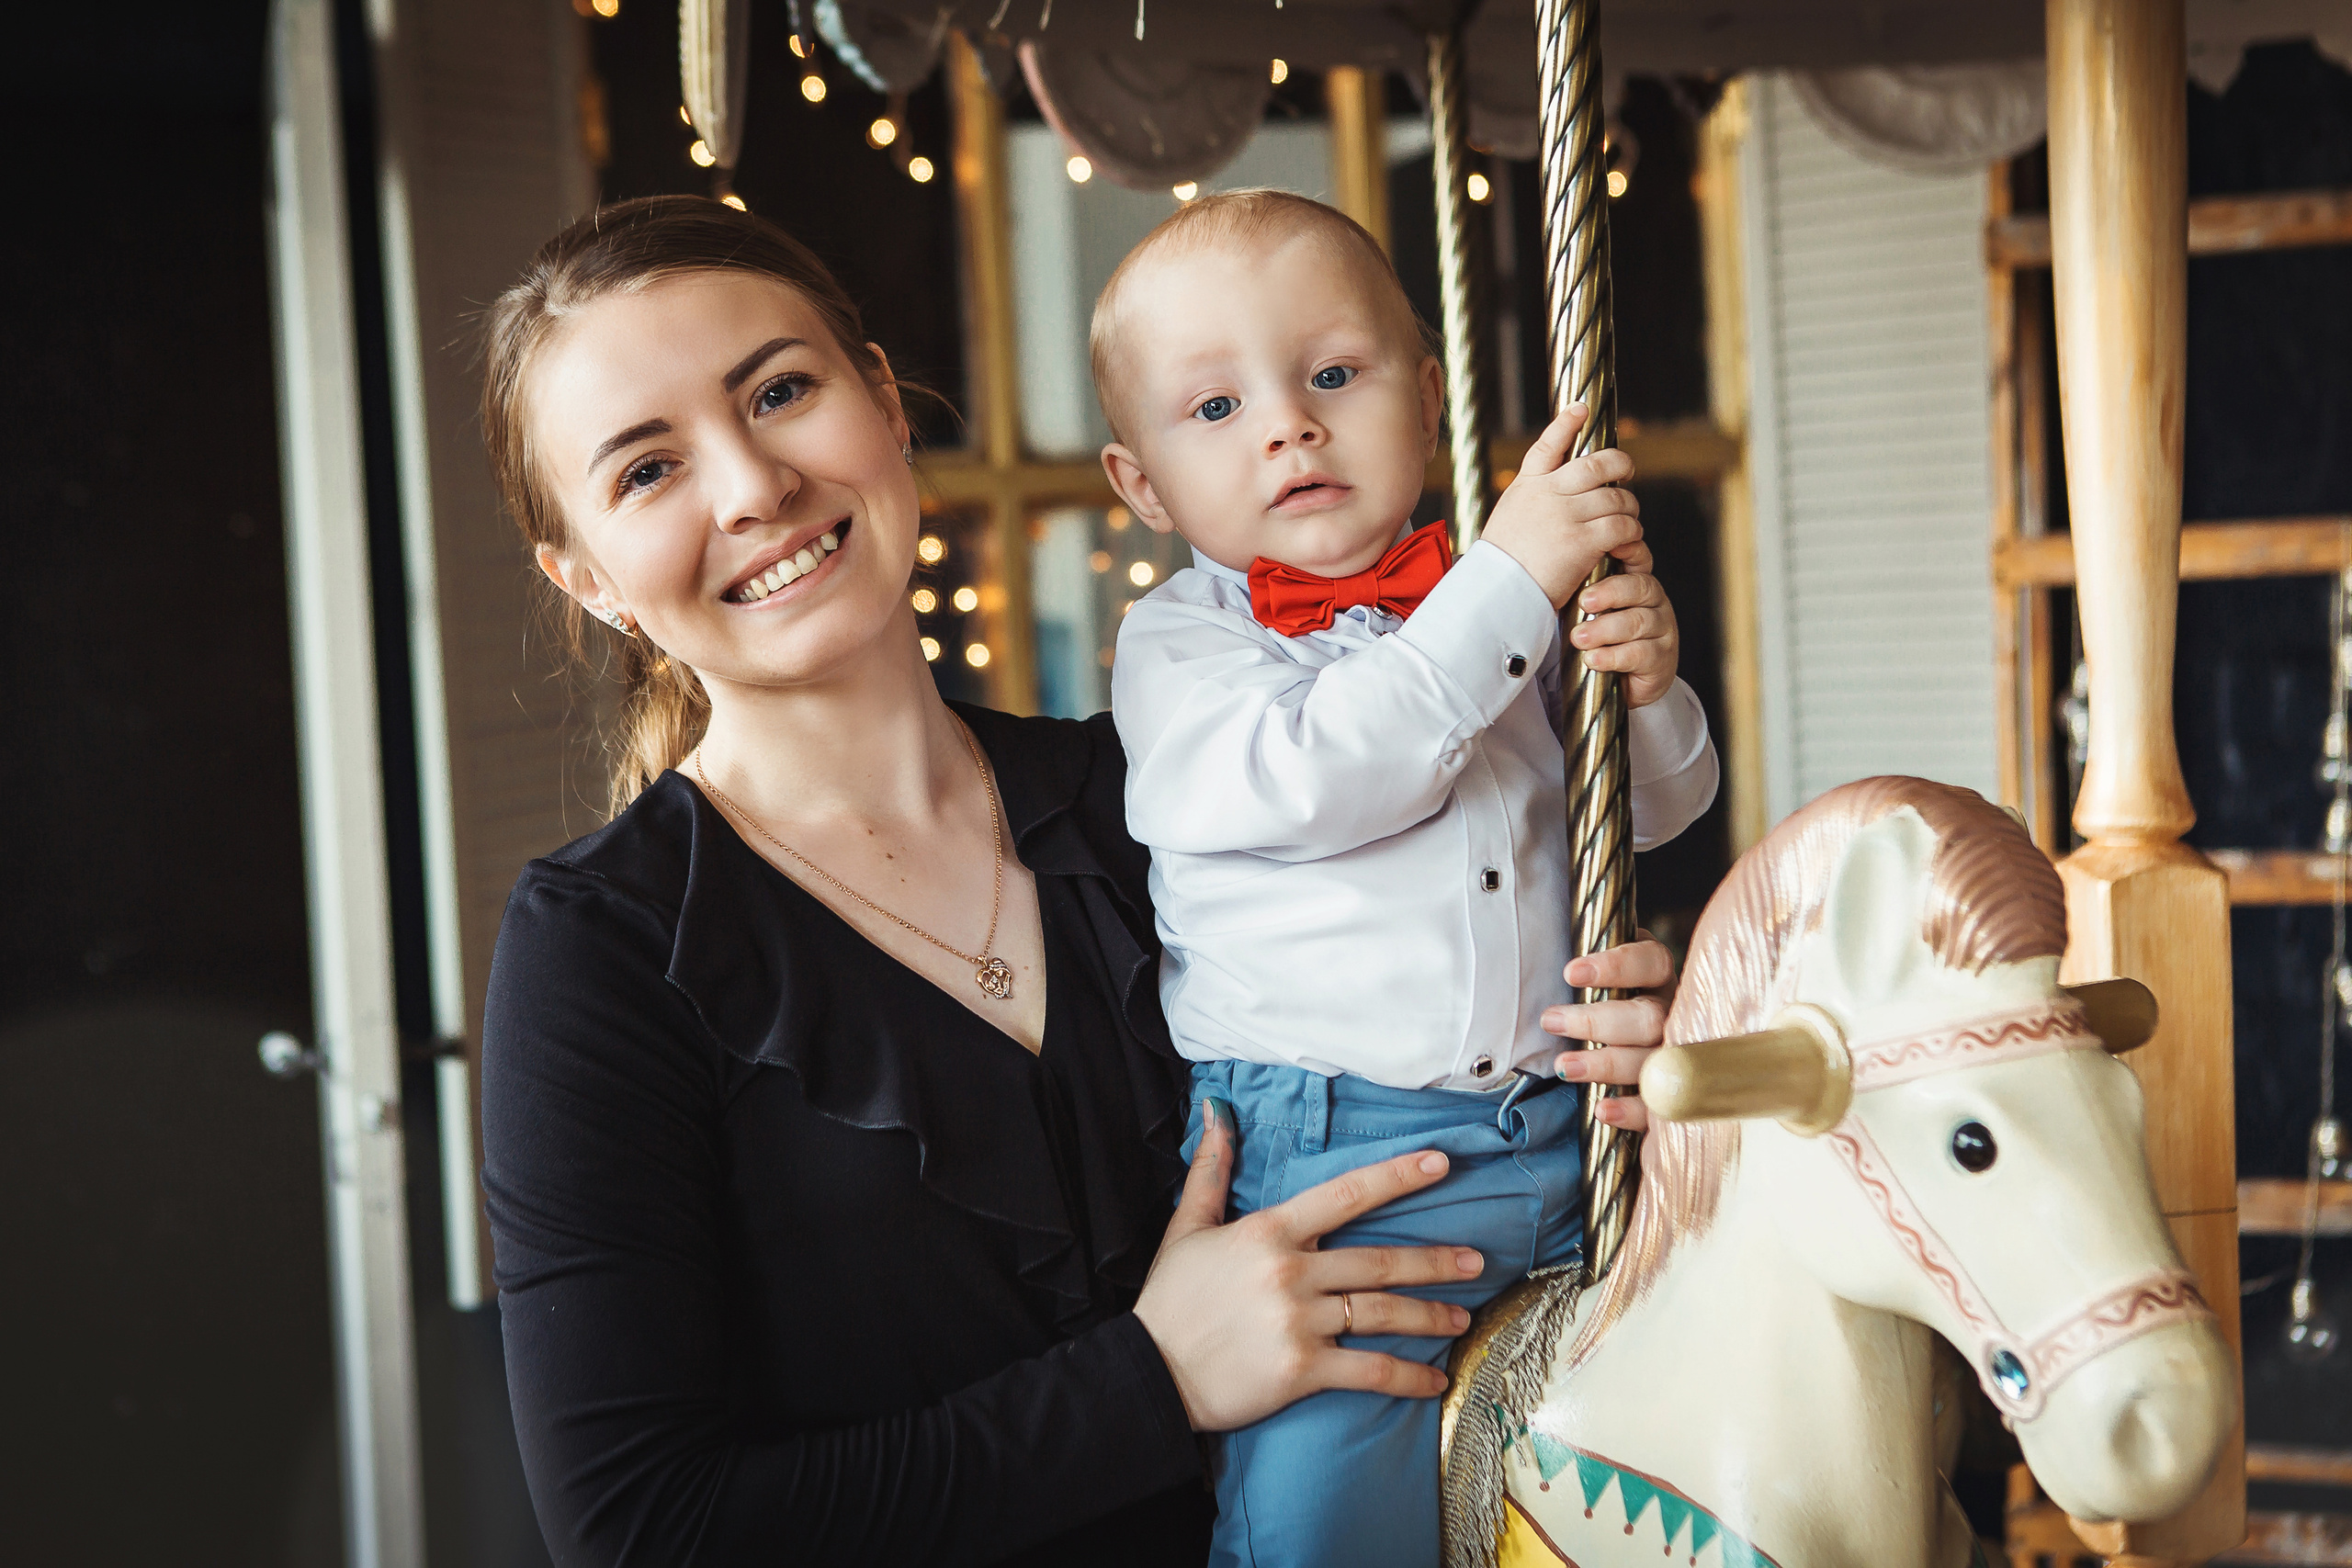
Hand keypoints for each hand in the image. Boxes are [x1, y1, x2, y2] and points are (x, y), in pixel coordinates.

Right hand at [1133, 1107, 1486, 1431]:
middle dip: (1434, 1261)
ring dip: (1430, 1316)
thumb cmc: (1170, 1300)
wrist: (1149, 1371)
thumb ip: (1210, 1170)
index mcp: (1269, 1232)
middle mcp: (1291, 1272)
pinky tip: (1433, 1382)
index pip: (1346, 1194)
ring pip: (1382, 1313)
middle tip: (1475, 1259)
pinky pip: (1368, 1371)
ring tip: (1462, 1317)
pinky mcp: (1302, 1370)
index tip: (1441, 1164)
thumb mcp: (1187, 1227)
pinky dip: (1406, 1378)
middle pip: (1379, 1260)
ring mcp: (1300, 1322)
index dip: (1397, 1177)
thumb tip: (1215, 1112)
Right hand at [1477, 403, 1645, 608]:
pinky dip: (1632, 532)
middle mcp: (1548, 493)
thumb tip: (1558, 491)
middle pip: (1596, 465)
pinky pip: (1622, 526)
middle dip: (1619, 464)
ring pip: (1616, 498)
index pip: (1548, 444)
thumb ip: (1533, 500)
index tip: (1581, 408)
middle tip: (1627, 472)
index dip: (1566, 423)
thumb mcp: (1509, 518)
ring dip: (1629, 508)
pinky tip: (1628, 540)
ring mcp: (1566, 514)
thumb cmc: (1503, 564)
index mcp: (1527, 486)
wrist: (1499, 592)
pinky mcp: (1583, 540)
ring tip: (1630, 520)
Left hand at [1540, 933, 1677, 1132]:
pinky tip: (1602, 1110)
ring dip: (1607, 1064)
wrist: (1620, 1038)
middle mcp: (1673, 1013)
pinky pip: (1661, 1109)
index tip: (1571, 971)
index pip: (1651, 962)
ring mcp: (1676, 1054)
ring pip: (1654, 1061)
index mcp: (1658, 975)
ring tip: (1564, 1066)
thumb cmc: (1598, 995)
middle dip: (1597, 1021)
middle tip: (1550, 1019)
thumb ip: (1580, 956)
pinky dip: (1632, 1110)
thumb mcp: (1591, 969)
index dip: (1615, 966)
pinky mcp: (1671, 1093)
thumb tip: (1532, 925)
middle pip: (1648, 1017)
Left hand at [1568, 571, 1680, 708]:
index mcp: (1639, 586)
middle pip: (1640, 588)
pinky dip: (1613, 656)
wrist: (1624, 688)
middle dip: (1609, 594)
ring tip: (1580, 638)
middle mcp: (1656, 604)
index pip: (1635, 562)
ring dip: (1605, 630)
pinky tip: (1594, 658)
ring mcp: (1663, 631)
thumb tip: (1558, 580)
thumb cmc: (1606, 644)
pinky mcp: (1662, 659)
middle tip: (1584, 603)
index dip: (1621, 560)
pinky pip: (1639, 653)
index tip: (1596, 565)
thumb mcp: (1592, 614)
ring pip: (1638, 622)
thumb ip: (1584, 595)